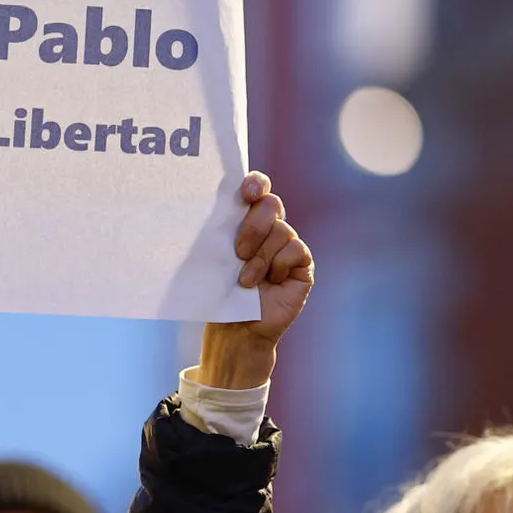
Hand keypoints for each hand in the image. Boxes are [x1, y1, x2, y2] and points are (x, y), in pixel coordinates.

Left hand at [198, 171, 313, 389]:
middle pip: (271, 204)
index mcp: (247, 220)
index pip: (258, 188)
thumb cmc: (221, 292)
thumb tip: (209, 207)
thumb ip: (221, 231)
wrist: (235, 328)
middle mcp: (271, 228)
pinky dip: (279, 265)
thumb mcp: (216, 258)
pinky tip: (270, 282)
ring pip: (282, 231)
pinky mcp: (303, 264)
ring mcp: (288, 245)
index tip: (246, 193)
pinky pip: (295, 250)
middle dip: (253, 226)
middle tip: (238, 252)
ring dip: (260, 257)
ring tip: (247, 280)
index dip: (256, 184)